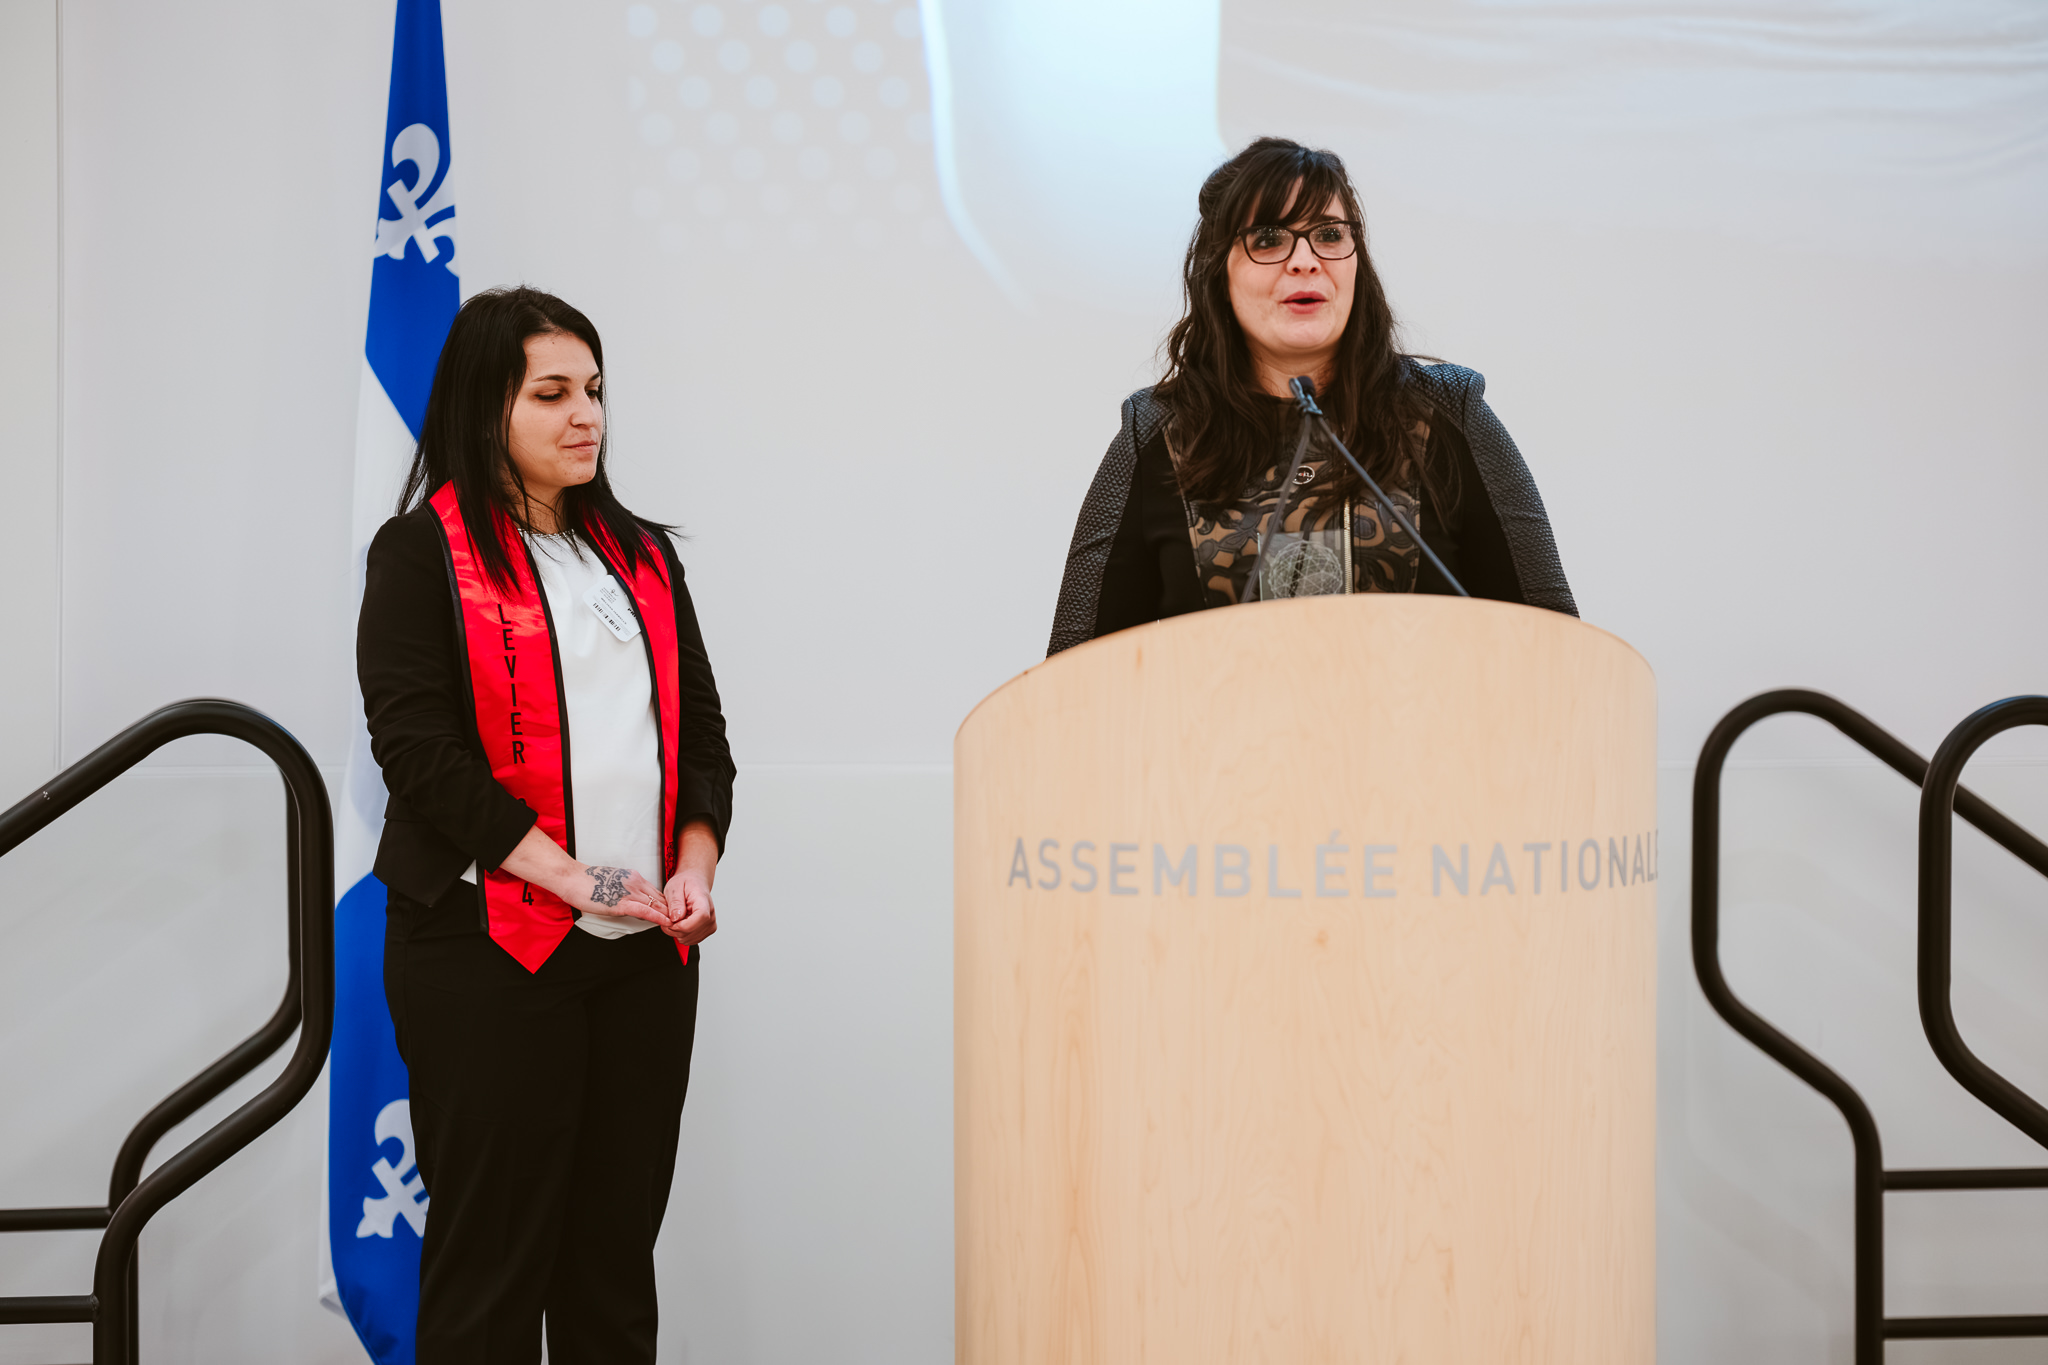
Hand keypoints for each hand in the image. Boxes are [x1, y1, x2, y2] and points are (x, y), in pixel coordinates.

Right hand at [498, 825, 675, 927]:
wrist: (571, 878)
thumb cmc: (586, 883)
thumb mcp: (611, 883)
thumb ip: (624, 891)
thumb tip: (631, 902)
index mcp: (633, 878)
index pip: (656, 892)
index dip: (667, 903)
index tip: (677, 912)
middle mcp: (635, 883)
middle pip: (660, 898)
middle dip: (673, 910)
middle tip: (686, 921)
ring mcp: (629, 892)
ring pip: (656, 904)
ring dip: (669, 915)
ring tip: (682, 925)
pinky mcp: (620, 902)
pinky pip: (644, 910)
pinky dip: (656, 916)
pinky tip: (666, 922)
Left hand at [660, 868, 716, 945]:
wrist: (695, 883)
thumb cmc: (687, 883)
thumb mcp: (675, 887)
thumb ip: (675, 903)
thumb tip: (676, 918)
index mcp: (704, 902)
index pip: (700, 918)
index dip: (682, 924)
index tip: (671, 920)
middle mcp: (710, 915)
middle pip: (691, 932)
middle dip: (674, 928)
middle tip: (668, 916)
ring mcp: (710, 925)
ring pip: (688, 939)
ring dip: (676, 932)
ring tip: (675, 918)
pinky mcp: (706, 931)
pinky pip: (689, 940)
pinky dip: (680, 934)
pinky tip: (680, 923)